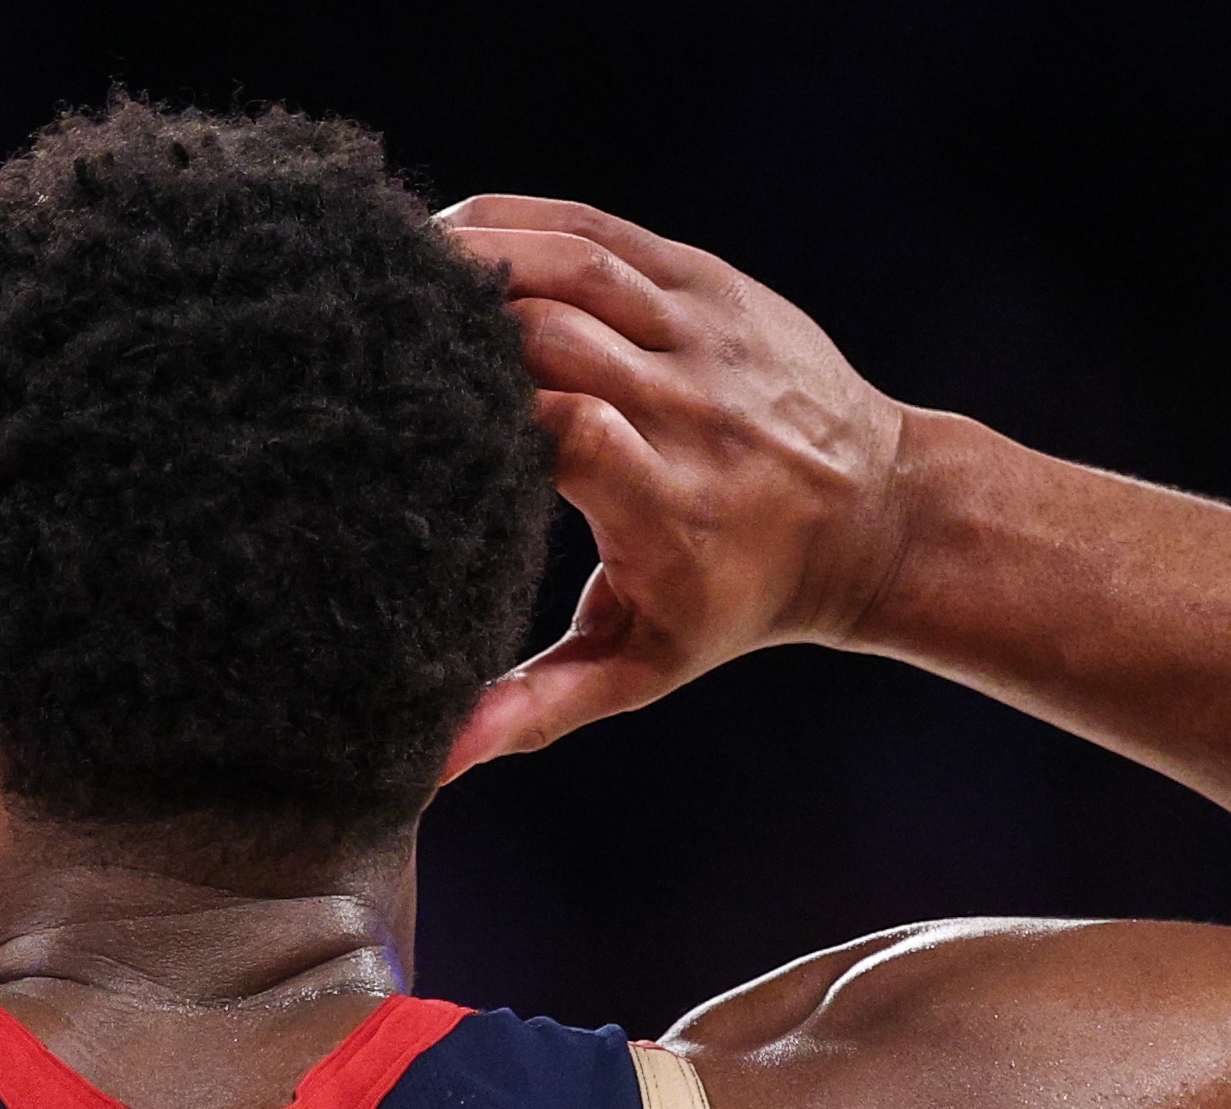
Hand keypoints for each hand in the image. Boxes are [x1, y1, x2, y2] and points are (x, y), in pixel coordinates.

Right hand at [434, 199, 911, 780]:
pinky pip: (600, 232)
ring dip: (473, 255)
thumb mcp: (639, 665)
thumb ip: (534, 709)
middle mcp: (691, 411)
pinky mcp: (710, 281)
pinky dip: (518, 221)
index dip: (479, 418)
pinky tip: (450, 233)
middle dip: (453, 326)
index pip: (568, 433)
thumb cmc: (735, 600)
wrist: (871, 514)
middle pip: (554, 336)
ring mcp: (705, 334)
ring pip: (572, 266)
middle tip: (359, 339)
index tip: (395, 429)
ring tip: (385, 270)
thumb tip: (433, 766)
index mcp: (670, 506)